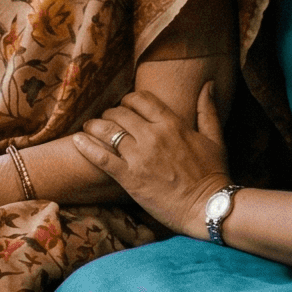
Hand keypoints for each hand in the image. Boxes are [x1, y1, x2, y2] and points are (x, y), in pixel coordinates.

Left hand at [74, 88, 230, 237]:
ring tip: (89, 127)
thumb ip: (208, 110)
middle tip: (106, 120)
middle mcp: (153, 136)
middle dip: (110, 113)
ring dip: (94, 125)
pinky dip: (86, 146)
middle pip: (120, 112)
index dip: (128, 100)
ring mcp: (139, 156)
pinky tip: (76, 140)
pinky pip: (100, 157)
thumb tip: (208, 83)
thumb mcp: (215, 139)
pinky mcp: (129, 178)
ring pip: (107, 130)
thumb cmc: (213, 174)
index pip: (141, 98)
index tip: (125, 106)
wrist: (208, 208)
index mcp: (172, 124)